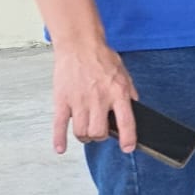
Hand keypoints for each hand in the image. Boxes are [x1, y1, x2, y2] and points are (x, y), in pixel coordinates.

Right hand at [51, 40, 138, 154]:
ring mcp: (79, 101)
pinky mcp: (62, 100)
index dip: (128, 139)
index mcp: (118, 93)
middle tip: (100, 132)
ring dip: (85, 137)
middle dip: (101, 137)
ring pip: (82, 132)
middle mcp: (99, 99)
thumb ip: (130, 94)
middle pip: (99, 133)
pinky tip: (61, 148)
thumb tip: (135, 111)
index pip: (126, 122)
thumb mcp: (124, 75)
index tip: (128, 148)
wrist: (79, 45)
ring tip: (86, 132)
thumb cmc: (102, 59)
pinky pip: (59, 125)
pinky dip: (59, 140)